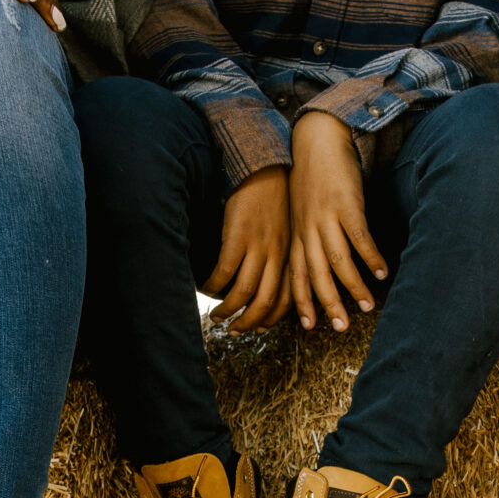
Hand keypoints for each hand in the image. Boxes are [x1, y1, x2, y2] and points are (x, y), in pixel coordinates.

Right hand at [205, 166, 290, 333]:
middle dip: (250, 323)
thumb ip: (280, 253)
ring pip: (244, 292)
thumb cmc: (274, 197)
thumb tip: (265, 279)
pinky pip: (225, 272)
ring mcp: (258, 246)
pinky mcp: (238, 236)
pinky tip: (207, 289)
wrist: (265, 166)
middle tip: (235, 331)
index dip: (272, 318)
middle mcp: (277, 255)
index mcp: (291, 254)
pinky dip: (214, 286)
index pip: (285, 297)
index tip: (260, 328)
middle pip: (264, 302)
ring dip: (229, 310)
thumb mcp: (287, 228)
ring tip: (217, 316)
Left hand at [288, 110, 387, 335]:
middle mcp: (308, 229)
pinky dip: (371, 257)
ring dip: (354, 286)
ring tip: (369, 305)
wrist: (318, 139)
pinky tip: (383, 271)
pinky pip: (360, 238)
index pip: (296, 276)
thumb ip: (309, 237)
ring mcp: (326, 217)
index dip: (302, 302)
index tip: (310, 326)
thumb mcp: (302, 210)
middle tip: (342, 327)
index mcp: (297, 234)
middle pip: (316, 275)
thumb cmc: (313, 177)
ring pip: (338, 261)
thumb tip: (322, 266)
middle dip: (329, 304)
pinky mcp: (346, 204)